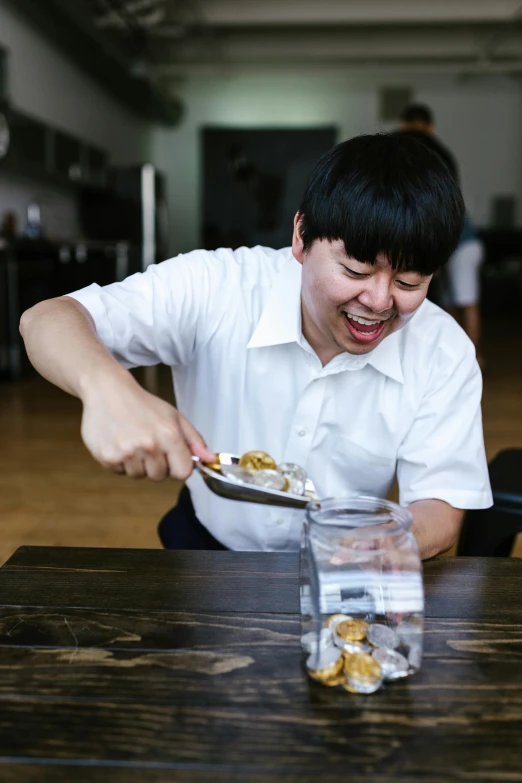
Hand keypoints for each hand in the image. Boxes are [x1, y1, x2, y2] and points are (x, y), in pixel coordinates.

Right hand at [80, 374, 214, 480]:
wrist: (108, 391)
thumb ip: (194, 440)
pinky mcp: (107, 457)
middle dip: (157, 465)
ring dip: (138, 464)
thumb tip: (210, 459)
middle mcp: (149, 446)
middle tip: (148, 445)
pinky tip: (120, 443)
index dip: (178, 467)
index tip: (171, 458)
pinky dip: (121, 462)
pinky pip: (120, 472)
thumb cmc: (144, 405)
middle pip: (160, 477)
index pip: (182, 473)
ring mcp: (126, 453)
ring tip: (132, 442)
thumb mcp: (174, 417)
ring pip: (139, 476)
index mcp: (169, 436)